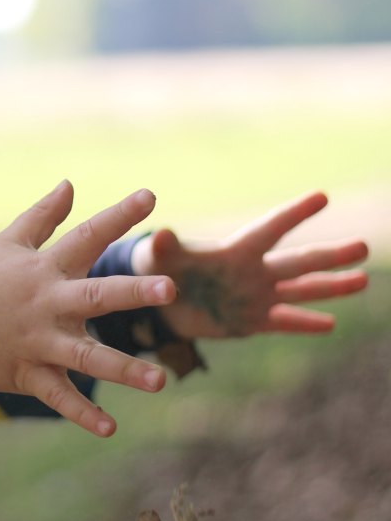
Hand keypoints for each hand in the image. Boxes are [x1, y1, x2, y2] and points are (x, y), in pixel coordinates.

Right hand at [0, 180, 175, 437]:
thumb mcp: (7, 242)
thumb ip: (43, 216)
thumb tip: (70, 183)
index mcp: (44, 268)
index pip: (85, 236)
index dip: (117, 215)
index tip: (149, 195)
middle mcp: (45, 303)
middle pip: (95, 296)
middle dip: (132, 293)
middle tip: (170, 289)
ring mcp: (36, 340)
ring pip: (85, 356)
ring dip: (123, 369)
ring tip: (160, 381)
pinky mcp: (24, 372)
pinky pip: (57, 395)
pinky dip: (81, 414)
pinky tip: (110, 428)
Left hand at [133, 191, 368, 339]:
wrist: (156, 303)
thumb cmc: (156, 269)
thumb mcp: (157, 259)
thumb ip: (163, 247)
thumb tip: (160, 233)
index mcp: (235, 251)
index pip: (270, 229)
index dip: (294, 214)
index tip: (322, 196)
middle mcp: (253, 271)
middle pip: (298, 262)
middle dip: (330, 255)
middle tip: (363, 246)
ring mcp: (256, 296)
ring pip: (301, 291)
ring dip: (331, 287)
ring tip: (363, 280)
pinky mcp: (250, 321)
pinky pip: (283, 322)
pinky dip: (305, 324)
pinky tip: (330, 324)